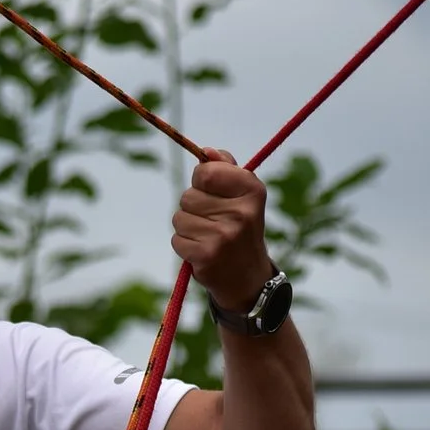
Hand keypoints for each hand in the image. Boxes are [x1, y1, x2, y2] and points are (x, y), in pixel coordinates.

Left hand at [172, 148, 277, 317]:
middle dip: (193, 208)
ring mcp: (224, 235)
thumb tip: (206, 151)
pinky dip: (185, 245)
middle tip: (213, 221)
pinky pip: (177, 239)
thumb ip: (225, 169)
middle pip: (188, 196)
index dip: (201, 180)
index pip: (205, 172)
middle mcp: (241, 212)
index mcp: (252, 190)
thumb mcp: (242, 195)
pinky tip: (203, 251)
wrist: (248, 278)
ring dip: (187, 227)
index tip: (211, 191)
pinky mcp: (207, 255)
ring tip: (208, 236)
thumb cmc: (240, 228)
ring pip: (179, 218)